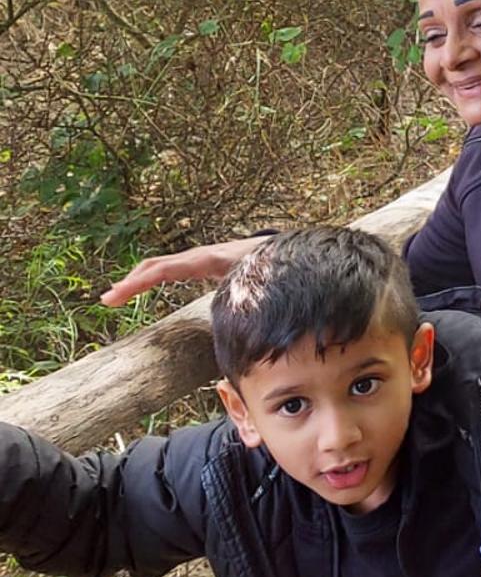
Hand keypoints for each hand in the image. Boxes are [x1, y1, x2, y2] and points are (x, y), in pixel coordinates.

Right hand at [101, 235, 268, 306]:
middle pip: (155, 265)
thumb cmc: (268, 267)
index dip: (139, 282)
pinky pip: (168, 268)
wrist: (278, 248)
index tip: (116, 294)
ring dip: (136, 279)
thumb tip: (231, 328)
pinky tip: (136, 288)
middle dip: (130, 281)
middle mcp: (198, 256)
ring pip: (159, 265)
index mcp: (208, 260)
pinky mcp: (199, 263)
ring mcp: (197, 258)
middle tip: (107, 300)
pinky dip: (149, 277)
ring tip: (114, 297)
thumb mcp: (254, 282)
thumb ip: (240, 300)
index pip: (165, 269)